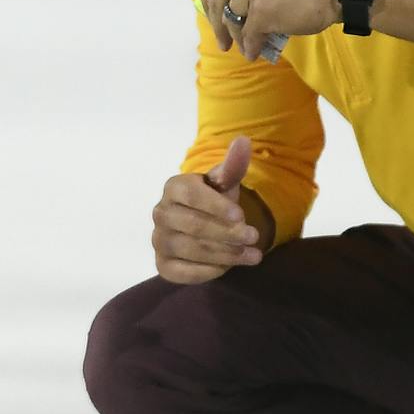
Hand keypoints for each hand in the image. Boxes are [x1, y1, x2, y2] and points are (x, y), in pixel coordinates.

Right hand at [152, 136, 265, 283]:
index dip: (216, 206)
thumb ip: (233, 165)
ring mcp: (159, 240)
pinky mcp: (162, 265)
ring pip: (191, 249)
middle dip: (227, 233)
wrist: (203, 224)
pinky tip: (228, 268)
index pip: (192, 195)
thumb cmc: (215, 199)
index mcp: (174, 187)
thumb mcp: (226, 182)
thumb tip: (243, 141)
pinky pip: (182, 272)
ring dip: (225, 254)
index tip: (241, 216)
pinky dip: (206, 271)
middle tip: (254, 237)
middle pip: (193, 225)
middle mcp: (160, 213)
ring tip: (252, 255)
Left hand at [198, 0, 336, 59]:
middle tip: (222, 40)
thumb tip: (225, 4)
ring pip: (231, 19)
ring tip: (245, 46)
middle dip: (216, 24)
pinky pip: (248, 34)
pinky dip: (251, 46)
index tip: (210, 13)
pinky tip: (255, 51)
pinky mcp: (263, 9)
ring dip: (236, 38)